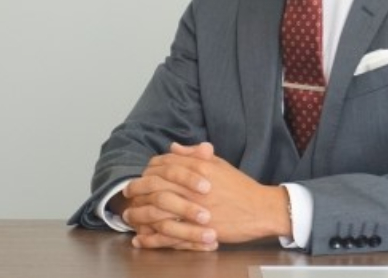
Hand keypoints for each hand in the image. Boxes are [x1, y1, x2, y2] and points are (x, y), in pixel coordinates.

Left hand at [126, 142, 290, 247]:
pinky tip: (142, 239)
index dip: (149, 169)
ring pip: (157, 211)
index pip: (165, 164)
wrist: (260, 209)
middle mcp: (194, 186)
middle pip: (156, 185)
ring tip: (130, 217)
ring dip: (140, 214)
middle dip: (137, 189)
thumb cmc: (240, 187)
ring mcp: (195, 209)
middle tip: (127, 194)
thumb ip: (195, 154)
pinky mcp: (197, 231)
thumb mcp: (219, 164)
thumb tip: (173, 147)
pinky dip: (151, 238)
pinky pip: (168, 235)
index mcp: (200, 167)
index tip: (140, 175)